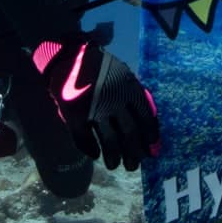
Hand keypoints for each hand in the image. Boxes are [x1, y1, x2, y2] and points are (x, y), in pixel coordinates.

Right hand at [31, 40, 159, 169]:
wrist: (69, 57)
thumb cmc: (100, 68)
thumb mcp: (123, 74)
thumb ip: (134, 94)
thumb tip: (148, 123)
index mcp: (129, 89)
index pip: (146, 118)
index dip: (150, 137)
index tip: (152, 150)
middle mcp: (114, 101)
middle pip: (129, 133)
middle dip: (134, 153)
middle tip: (134, 166)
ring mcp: (94, 109)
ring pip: (109, 141)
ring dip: (114, 157)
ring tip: (115, 165)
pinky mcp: (75, 115)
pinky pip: (84, 139)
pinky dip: (90, 149)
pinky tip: (95, 155)